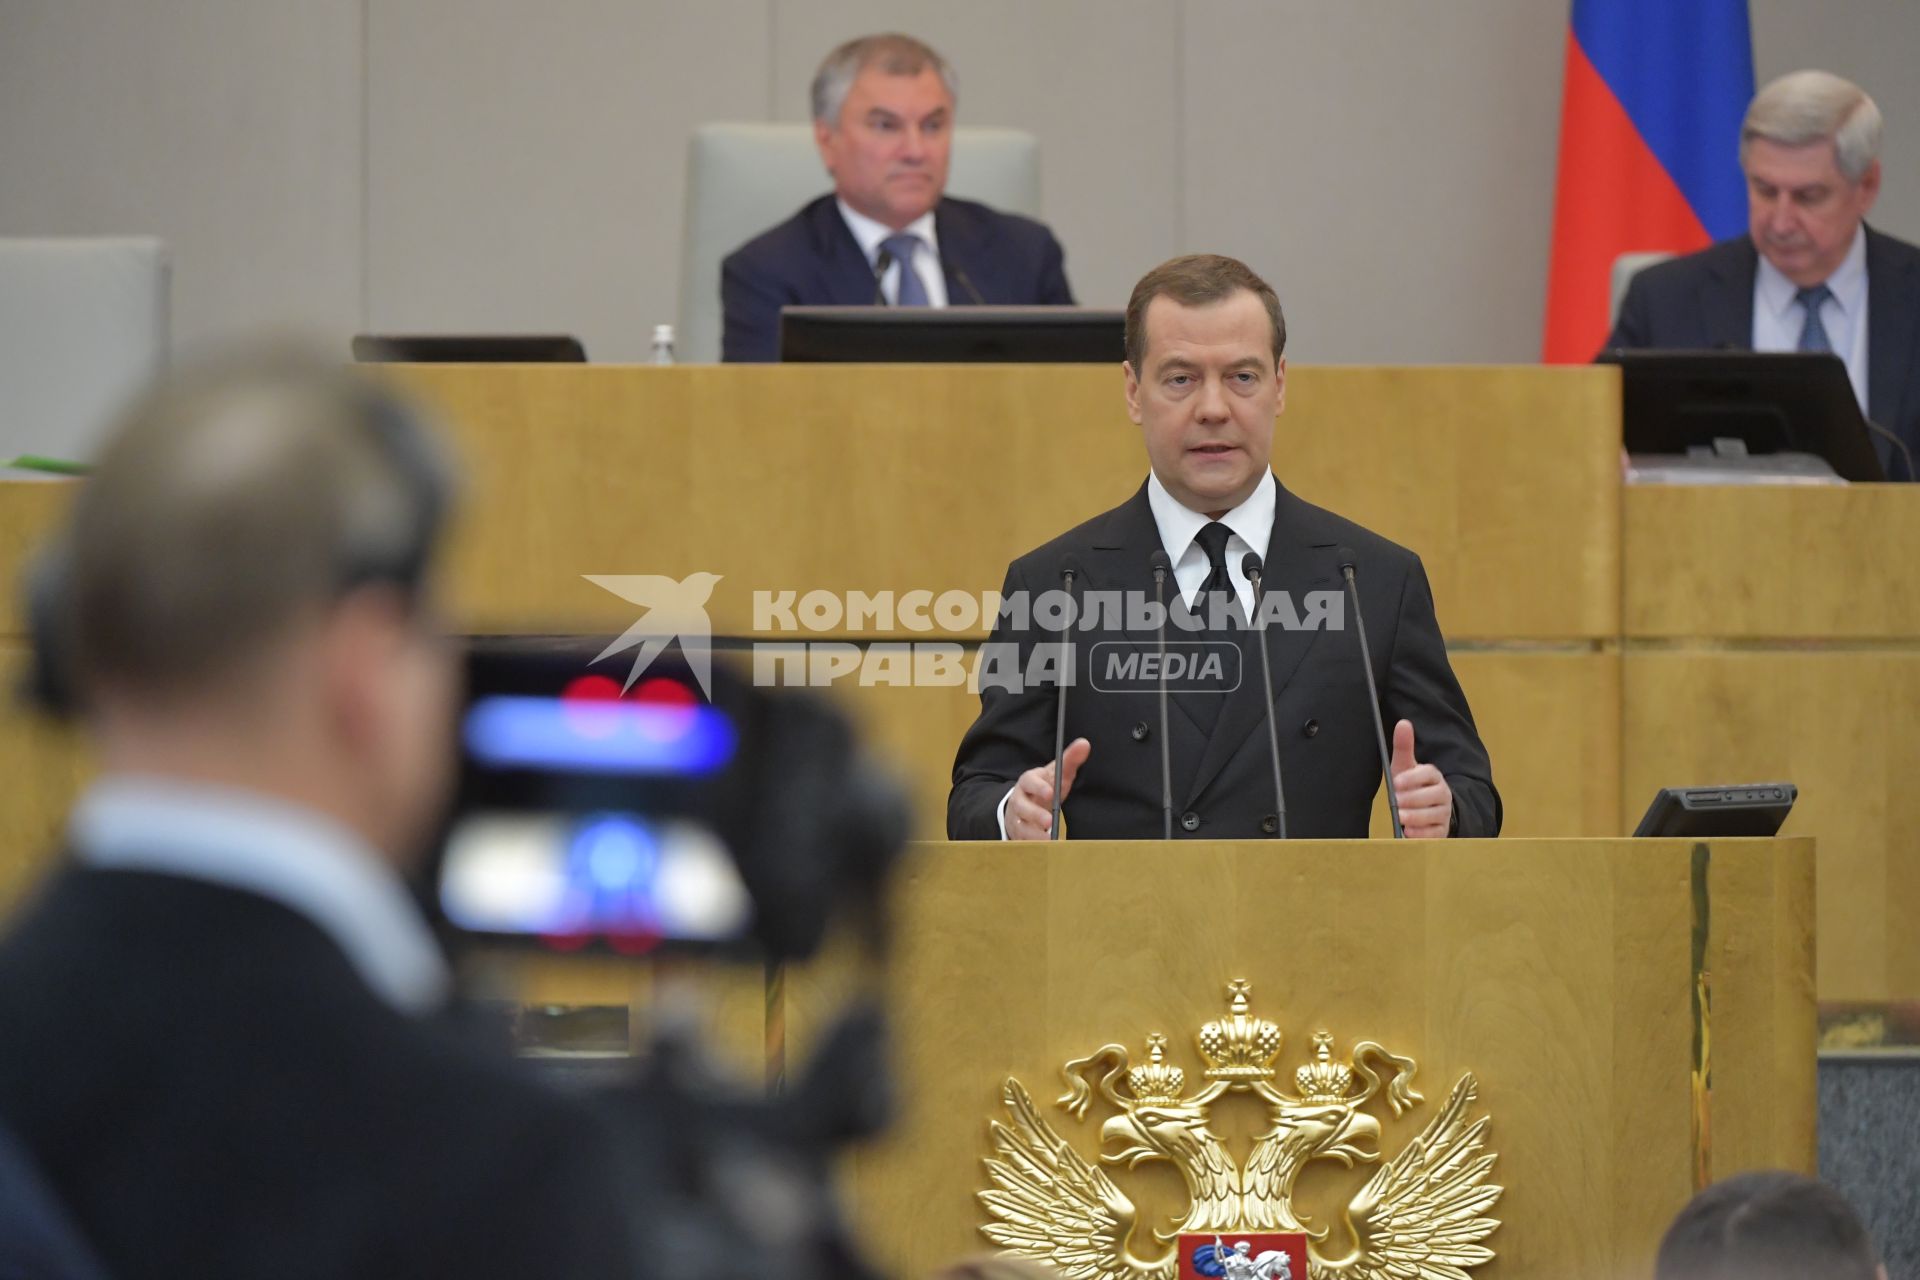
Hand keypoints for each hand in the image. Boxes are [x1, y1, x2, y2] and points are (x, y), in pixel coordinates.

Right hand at [1005, 738, 1090, 839]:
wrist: (1025, 804)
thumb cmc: (1045, 788)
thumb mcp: (1056, 774)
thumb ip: (1069, 760)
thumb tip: (1084, 744)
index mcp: (1028, 782)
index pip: (1029, 781)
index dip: (1038, 787)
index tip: (1049, 792)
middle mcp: (1019, 800)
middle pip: (1021, 806)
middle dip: (1034, 814)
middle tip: (1049, 822)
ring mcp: (1016, 818)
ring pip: (1020, 826)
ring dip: (1033, 835)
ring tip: (1048, 841)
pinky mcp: (1017, 834)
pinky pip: (1020, 842)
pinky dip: (1031, 847)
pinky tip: (1043, 852)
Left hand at [1390, 720, 1452, 838]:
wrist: (1427, 808)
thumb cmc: (1412, 785)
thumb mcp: (1405, 766)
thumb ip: (1404, 747)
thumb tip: (1403, 723)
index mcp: (1433, 776)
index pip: (1428, 774)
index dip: (1413, 778)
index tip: (1397, 782)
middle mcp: (1442, 793)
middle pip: (1433, 796)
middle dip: (1414, 799)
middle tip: (1397, 802)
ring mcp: (1444, 812)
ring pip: (1435, 815)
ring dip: (1417, 817)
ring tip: (1401, 818)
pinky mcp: (1442, 830)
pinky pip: (1436, 833)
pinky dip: (1423, 834)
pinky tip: (1409, 833)